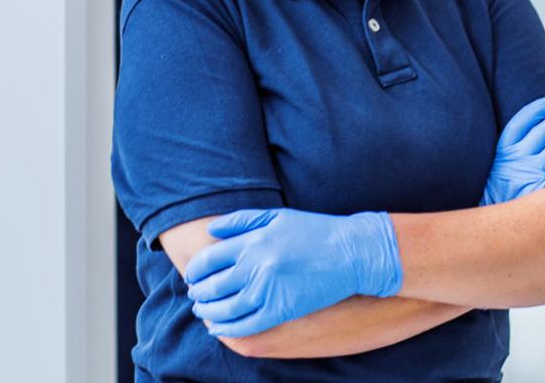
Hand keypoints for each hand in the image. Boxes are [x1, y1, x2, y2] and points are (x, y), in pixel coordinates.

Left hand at [184, 208, 402, 336]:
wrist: (351, 252)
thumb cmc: (315, 231)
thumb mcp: (278, 216)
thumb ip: (242, 221)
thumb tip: (211, 229)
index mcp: (253, 240)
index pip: (208, 259)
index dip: (194, 270)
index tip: (193, 275)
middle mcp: (256, 265)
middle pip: (211, 286)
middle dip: (198, 292)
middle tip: (195, 295)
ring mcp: (267, 290)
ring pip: (224, 309)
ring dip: (207, 312)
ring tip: (203, 311)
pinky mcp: (281, 310)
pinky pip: (244, 326)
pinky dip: (226, 329)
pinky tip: (218, 327)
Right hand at [481, 94, 544, 205]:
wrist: (499, 239)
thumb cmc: (504, 202)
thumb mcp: (499, 174)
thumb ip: (513, 155)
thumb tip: (539, 130)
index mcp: (503, 156)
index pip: (521, 123)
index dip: (538, 108)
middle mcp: (516, 164)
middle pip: (543, 131)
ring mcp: (532, 178)